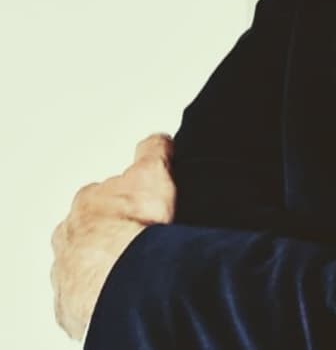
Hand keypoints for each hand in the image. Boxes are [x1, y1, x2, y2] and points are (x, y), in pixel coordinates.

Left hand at [51, 134, 176, 340]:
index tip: (138, 204)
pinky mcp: (72, 303)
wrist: (121, 281)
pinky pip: (87, 297)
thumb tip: (158, 139)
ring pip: (86, 262)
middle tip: (141, 237)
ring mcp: (68, 269)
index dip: (126, 197)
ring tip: (137, 266)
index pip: (104, 191)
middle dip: (112, 230)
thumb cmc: (134, 227)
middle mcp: (69, 234)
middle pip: (91, 228)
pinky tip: (126, 290)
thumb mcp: (152, 173)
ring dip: (106, 262)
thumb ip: (153, 151)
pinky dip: (104, 293)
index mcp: (87, 201)